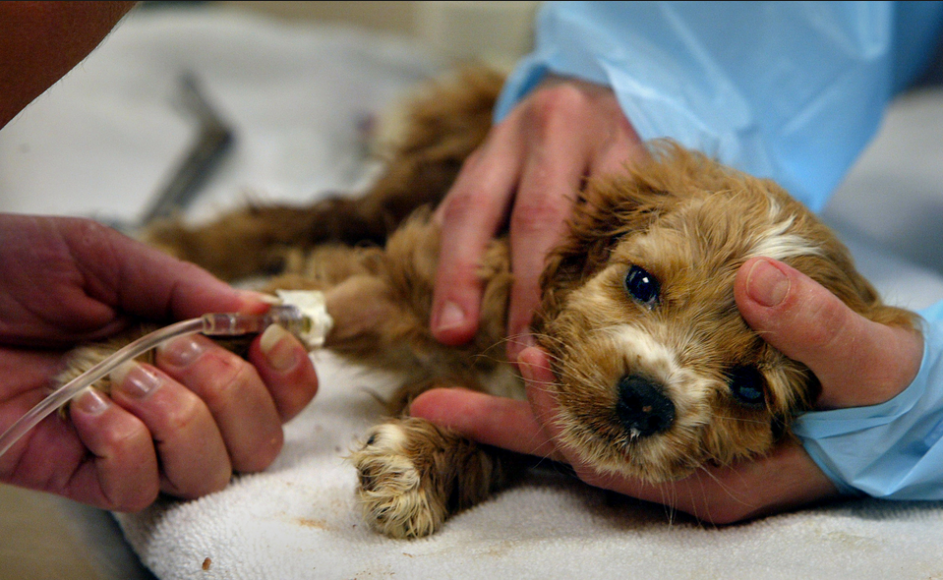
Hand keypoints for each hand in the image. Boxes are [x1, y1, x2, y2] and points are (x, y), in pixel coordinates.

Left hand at [0, 215, 317, 510]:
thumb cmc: (2, 268)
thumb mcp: (99, 254)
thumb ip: (183, 284)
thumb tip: (264, 308)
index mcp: (190, 346)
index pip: (276, 384)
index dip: (290, 371)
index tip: (267, 340)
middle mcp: (175, 400)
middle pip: (261, 438)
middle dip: (235, 393)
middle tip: (179, 350)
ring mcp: (133, 442)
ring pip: (211, 472)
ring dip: (182, 419)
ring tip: (126, 377)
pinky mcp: (83, 475)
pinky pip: (139, 489)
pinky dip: (124, 445)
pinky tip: (85, 407)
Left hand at [411, 257, 923, 522]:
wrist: (887, 396)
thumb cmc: (881, 388)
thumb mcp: (867, 357)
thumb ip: (818, 327)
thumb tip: (759, 282)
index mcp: (713, 477)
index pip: (615, 457)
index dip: (565, 416)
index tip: (529, 362)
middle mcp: (678, 472)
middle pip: (577, 453)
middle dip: (510, 426)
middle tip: (439, 400)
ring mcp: (668, 452)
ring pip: (580, 435)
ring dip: (520, 412)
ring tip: (450, 394)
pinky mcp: (667, 423)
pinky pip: (599, 413)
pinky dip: (559, 393)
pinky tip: (525, 363)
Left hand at [431, 76, 647, 361]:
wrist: (601, 90)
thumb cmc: (536, 150)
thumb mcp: (494, 170)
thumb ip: (467, 224)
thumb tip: (449, 310)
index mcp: (503, 139)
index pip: (472, 208)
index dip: (458, 274)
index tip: (452, 333)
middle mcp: (556, 130)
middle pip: (537, 218)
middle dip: (526, 293)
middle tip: (521, 352)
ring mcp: (613, 141)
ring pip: (596, 223)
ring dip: (582, 288)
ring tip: (572, 341)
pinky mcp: (658, 163)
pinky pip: (639, 225)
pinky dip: (624, 271)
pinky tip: (618, 309)